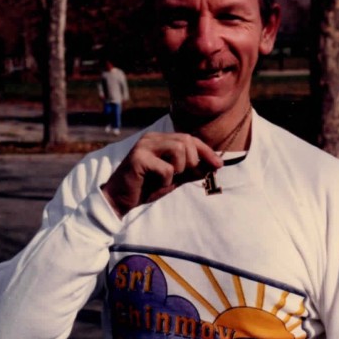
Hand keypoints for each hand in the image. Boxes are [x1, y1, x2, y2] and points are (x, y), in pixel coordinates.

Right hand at [101, 132, 222, 215]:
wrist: (119, 200)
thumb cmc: (145, 187)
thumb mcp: (173, 179)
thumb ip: (191, 171)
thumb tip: (214, 166)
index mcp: (159, 139)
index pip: (189, 139)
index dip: (206, 152)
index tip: (219, 165)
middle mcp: (151, 138)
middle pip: (186, 140)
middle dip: (193, 160)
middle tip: (183, 175)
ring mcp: (143, 146)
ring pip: (178, 149)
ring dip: (179, 168)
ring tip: (168, 178)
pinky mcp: (137, 158)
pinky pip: (166, 168)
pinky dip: (165, 180)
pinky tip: (154, 183)